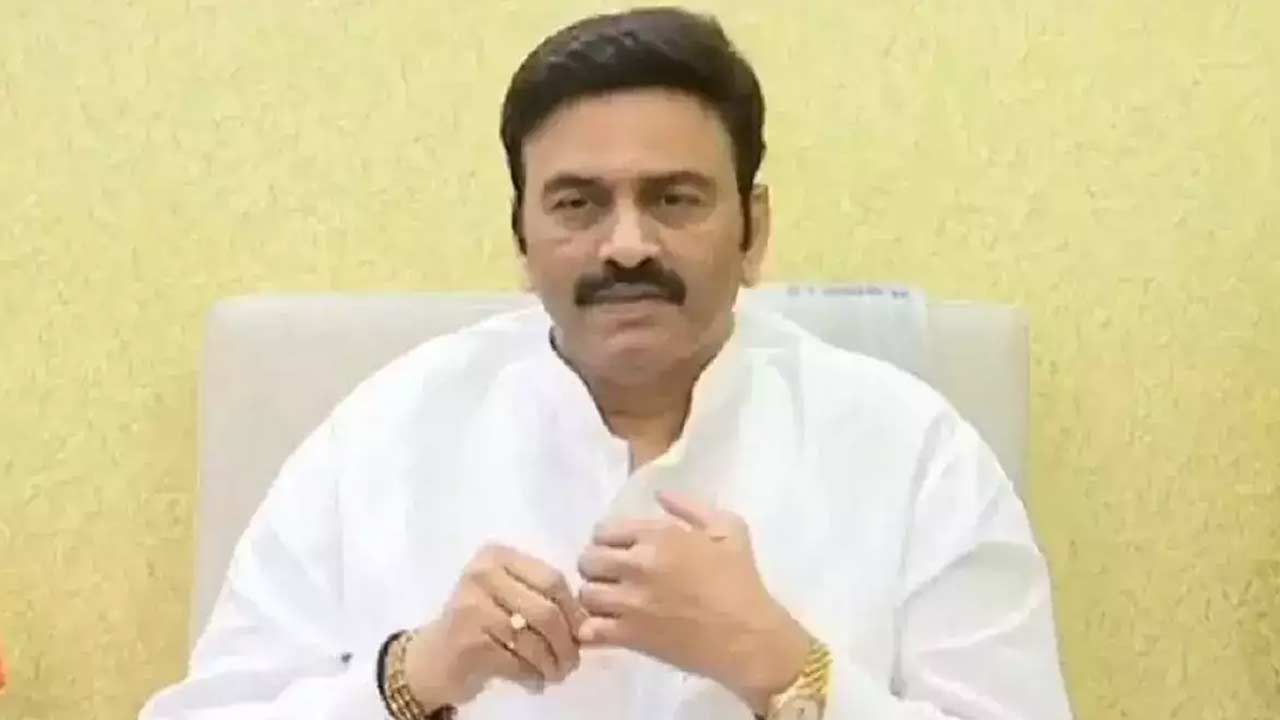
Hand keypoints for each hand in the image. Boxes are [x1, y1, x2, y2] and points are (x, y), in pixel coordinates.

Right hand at [404, 544, 586, 709]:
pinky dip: (531, 677)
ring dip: (552, 664)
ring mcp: (471, 608)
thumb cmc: (480, 625)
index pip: (552, 579)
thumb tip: (587, 626)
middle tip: (572, 663)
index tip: (584, 634)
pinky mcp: (467, 642)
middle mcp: (481, 574)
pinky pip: (516, 662)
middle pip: (546, 610)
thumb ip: (541, 598)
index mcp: (497, 556)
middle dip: (567, 642)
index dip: (575, 610)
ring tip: (556, 675)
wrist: (433, 658)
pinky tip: (534, 682)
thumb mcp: (508, 597)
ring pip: (533, 640)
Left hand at [576, 491, 811, 712]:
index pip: (604, 530)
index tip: (618, 552)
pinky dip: (593, 628)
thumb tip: (659, 494)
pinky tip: (607, 627)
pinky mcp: (630, 636)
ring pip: (586, 593)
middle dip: (596, 566)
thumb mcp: (728, 528)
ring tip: (610, 603)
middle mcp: (639, 564)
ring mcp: (632, 602)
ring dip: (595, 597)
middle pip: (588, 560)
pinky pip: (591, 628)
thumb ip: (690, 506)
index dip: (607, 540)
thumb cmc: (741, 581)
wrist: (748, 636)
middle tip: (611, 577)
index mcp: (659, 535)